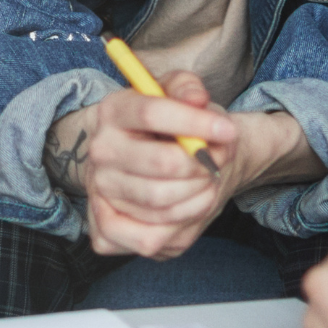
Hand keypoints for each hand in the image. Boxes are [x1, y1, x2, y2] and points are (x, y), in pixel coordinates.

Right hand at [46, 72, 323, 260]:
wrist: (158, 161)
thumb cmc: (174, 127)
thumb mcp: (180, 95)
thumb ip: (188, 88)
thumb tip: (196, 99)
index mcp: (113, 110)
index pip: (150, 113)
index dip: (195, 123)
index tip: (228, 131)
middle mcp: (100, 150)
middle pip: (162, 164)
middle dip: (202, 166)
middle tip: (216, 163)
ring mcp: (99, 190)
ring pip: (161, 203)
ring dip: (199, 197)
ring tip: (206, 184)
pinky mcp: (104, 227)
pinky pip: (147, 238)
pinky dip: (177, 227)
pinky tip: (186, 209)